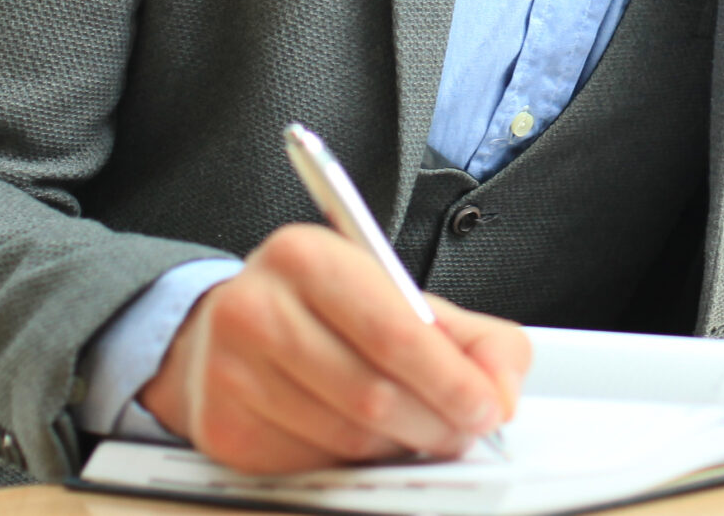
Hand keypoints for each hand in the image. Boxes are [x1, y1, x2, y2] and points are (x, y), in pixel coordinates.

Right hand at [140, 223, 531, 472]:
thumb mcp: (401, 299)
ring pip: (344, 437)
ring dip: (398, 447)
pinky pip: (309, 465)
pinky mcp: (221, 428)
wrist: (229, 329)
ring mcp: (228, 372)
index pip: (393, 330)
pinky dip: (351, 464)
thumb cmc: (327, 312)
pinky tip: (362, 440)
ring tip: (416, 431)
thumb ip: (472, 338)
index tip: (487, 408)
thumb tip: (502, 393)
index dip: (450, 379)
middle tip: (463, 431)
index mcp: (307, 257)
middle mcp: (255, 307)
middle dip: (434, 423)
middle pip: (370, 393)